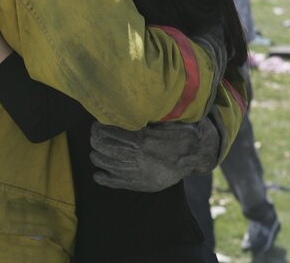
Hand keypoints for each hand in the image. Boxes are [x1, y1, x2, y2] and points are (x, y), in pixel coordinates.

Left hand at [89, 118, 219, 191]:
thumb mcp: (160, 120)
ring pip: (106, 164)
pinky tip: (98, 174)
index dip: (98, 128)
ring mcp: (136, 171)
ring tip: (96, 151)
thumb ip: (142, 117)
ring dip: (97, 156)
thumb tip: (122, 106)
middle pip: (103, 147)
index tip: (96, 125)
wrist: (194, 154)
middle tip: (94, 136)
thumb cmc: (176, 132)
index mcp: (141, 138)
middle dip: (95, 140)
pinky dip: (102, 177)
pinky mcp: (138, 184)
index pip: (108, 132)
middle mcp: (136, 155)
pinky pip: (114, 182)